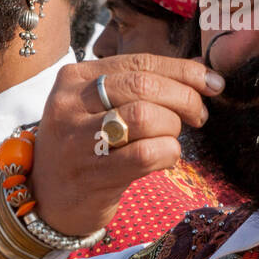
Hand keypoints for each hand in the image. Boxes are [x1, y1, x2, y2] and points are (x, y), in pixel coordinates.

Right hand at [29, 54, 224, 237]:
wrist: (46, 197)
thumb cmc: (84, 145)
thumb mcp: (100, 106)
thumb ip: (144, 83)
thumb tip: (201, 68)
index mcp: (75, 77)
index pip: (139, 61)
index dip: (183, 70)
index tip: (212, 82)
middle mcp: (70, 103)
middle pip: (144, 85)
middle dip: (184, 97)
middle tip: (199, 114)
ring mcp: (77, 139)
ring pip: (145, 116)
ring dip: (173, 127)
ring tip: (172, 137)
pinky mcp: (92, 174)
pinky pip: (146, 154)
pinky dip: (168, 153)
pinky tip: (166, 157)